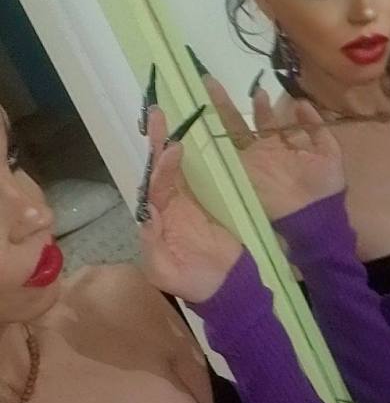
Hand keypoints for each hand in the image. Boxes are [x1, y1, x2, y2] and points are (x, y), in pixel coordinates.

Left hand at [138, 107, 241, 302]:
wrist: (228, 289)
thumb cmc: (194, 283)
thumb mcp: (165, 272)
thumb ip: (153, 245)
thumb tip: (148, 212)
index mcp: (157, 219)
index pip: (155, 188)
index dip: (161, 168)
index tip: (172, 149)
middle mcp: (171, 204)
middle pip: (163, 169)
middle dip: (160, 141)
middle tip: (159, 112)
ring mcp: (192, 200)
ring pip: (182, 166)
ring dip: (178, 140)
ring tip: (177, 115)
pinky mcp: (213, 199)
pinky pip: (204, 173)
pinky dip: (203, 153)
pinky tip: (205, 134)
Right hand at [206, 78, 345, 220]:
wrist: (314, 220)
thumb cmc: (323, 189)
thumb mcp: (328, 153)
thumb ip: (316, 128)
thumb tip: (300, 102)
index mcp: (279, 146)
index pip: (265, 120)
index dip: (260, 106)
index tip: (259, 89)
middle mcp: (258, 153)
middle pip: (238, 124)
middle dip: (224, 104)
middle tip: (209, 81)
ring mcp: (247, 164)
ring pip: (226, 135)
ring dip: (216, 115)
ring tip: (208, 87)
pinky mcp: (239, 177)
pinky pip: (223, 158)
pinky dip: (213, 142)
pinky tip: (205, 121)